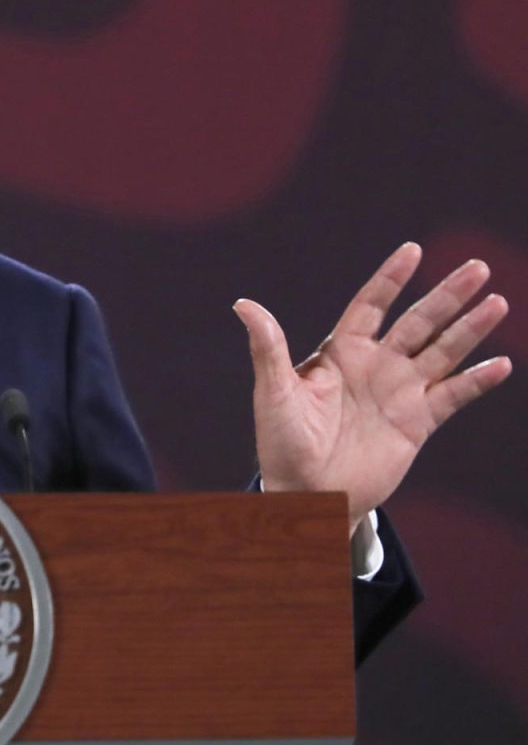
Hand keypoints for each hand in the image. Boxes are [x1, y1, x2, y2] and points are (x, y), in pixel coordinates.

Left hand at [234, 242, 510, 532]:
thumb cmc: (282, 442)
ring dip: (470, 328)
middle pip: (418, 321)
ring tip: (498, 302)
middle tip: (477, 267)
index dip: (390, 278)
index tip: (413, 249)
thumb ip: (267, 347)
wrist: (308, 494)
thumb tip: (243, 303)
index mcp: (340, 352)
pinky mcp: (417, 423)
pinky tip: (501, 364)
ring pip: (443, 351)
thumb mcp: (274, 391)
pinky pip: (453, 396)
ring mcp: (399, 392)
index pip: (371, 305)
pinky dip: (477, 381)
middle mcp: (375, 366)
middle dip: (446, 295)